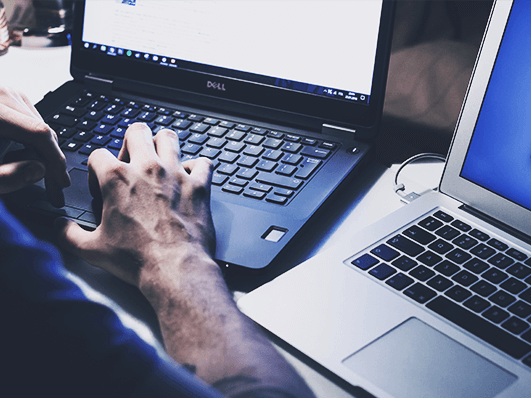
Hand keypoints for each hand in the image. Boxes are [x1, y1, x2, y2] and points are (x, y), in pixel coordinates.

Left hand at [0, 87, 69, 205]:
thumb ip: (6, 177)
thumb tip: (40, 171)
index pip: (39, 134)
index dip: (55, 161)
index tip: (60, 183)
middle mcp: (0, 94)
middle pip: (42, 130)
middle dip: (51, 162)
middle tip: (53, 190)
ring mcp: (4, 92)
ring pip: (39, 126)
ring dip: (41, 153)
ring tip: (29, 174)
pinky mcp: (5, 95)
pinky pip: (30, 121)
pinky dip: (31, 142)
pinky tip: (21, 157)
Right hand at [55, 123, 215, 285]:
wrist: (175, 269)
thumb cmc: (137, 259)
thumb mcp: (91, 249)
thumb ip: (69, 234)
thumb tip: (59, 226)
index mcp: (117, 178)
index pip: (98, 154)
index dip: (95, 168)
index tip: (100, 184)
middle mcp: (147, 169)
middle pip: (137, 131)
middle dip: (131, 141)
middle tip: (132, 160)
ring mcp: (175, 174)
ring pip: (169, 137)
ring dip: (163, 145)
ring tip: (160, 159)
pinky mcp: (199, 185)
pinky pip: (203, 162)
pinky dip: (197, 167)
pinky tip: (190, 177)